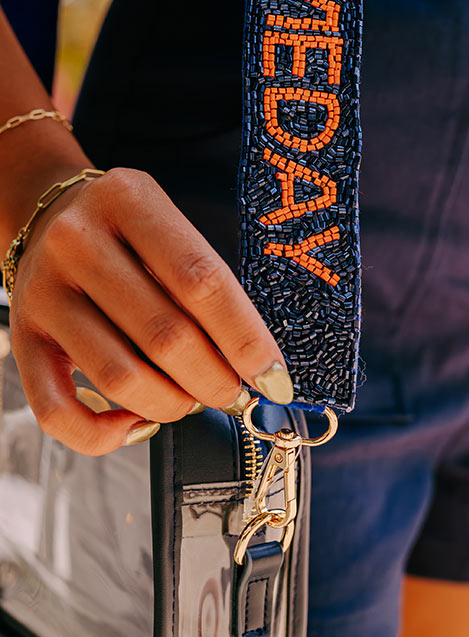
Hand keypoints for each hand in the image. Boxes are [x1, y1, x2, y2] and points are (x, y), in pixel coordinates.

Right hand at [8, 167, 292, 454]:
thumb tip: (254, 369)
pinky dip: (105, 435)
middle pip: (165, 335)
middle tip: (234, 393)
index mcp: (129, 201)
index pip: (203, 281)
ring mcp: (44, 292)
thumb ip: (203, 286)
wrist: (46, 215)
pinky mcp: (22, 338)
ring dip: (171, 405)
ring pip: (120, 377)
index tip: (275, 379)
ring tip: (190, 400)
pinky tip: (137, 423)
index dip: (247, 340)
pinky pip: (58, 411)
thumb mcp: (167, 229)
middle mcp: (78, 242)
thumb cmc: (126, 233)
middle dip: (215, 381)